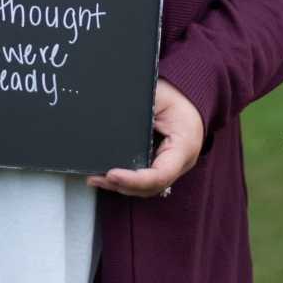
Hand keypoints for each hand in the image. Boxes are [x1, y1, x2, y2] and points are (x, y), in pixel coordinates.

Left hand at [86, 78, 204, 198]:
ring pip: (147, 188)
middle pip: (151, 186)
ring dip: (121, 186)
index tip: (112, 174)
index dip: (135, 179)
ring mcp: (172, 167)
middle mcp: (181, 163)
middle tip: (96, 178)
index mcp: (184, 146)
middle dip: (123, 185)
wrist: (187, 97)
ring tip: (96, 179)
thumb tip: (109, 119)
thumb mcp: (157, 97)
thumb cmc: (175, 95)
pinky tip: (107, 178)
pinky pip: (145, 181)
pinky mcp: (162, 166)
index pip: (160, 174)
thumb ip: (138, 110)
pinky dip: (127, 182)